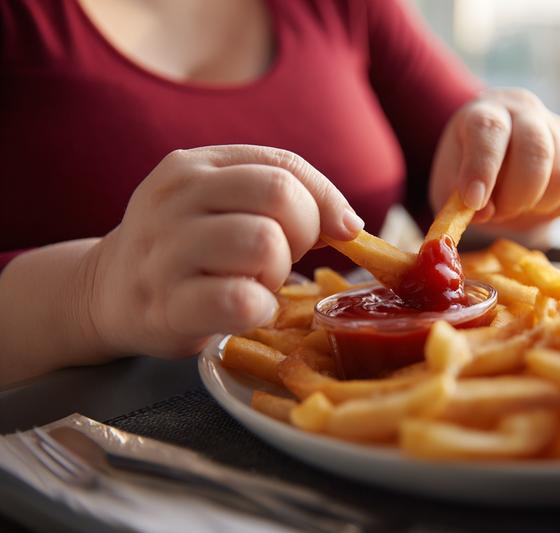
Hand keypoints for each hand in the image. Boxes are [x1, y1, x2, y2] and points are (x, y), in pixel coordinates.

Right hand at [85, 145, 362, 357]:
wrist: (106, 292)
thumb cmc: (184, 247)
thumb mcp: (219, 202)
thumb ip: (280, 198)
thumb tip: (349, 224)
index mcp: (195, 165)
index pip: (285, 166)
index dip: (325, 200)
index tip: (336, 230)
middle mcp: (175, 199)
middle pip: (280, 195)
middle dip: (303, 233)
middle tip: (283, 258)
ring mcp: (165, 251)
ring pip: (264, 243)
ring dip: (278, 272)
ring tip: (257, 283)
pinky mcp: (165, 306)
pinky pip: (240, 300)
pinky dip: (259, 308)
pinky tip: (247, 310)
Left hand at [429, 88, 559, 229]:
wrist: (498, 163)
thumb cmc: (469, 173)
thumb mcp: (449, 184)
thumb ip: (457, 197)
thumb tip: (485, 211)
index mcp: (486, 111)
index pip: (490, 129)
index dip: (482, 168)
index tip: (474, 202)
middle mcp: (526, 111)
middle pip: (536, 151)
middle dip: (516, 196)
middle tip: (498, 212)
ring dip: (537, 206)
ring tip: (516, 206)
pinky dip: (559, 210)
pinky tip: (538, 204)